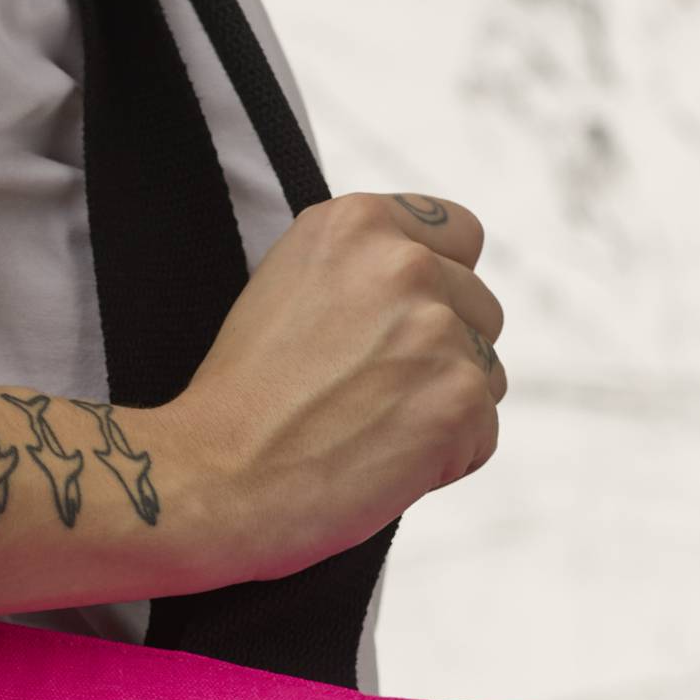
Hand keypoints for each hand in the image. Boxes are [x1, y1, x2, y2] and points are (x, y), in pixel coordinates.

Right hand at [161, 191, 505, 579]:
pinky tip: (378, 462)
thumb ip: (361, 269)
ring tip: (367, 428)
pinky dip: (443, 460)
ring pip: (487, 372)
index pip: (460, 235)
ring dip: (443, 406)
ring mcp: (437, 329)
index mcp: (356, 222)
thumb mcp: (289, 285)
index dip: (437, 286)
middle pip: (481, 307)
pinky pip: (483, 434)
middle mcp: (404, 263)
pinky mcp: (460, 398)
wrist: (212, 477)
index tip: (397, 326)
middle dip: (442, 353)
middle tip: (366, 392)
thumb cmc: (241, 398)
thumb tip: (430, 276)